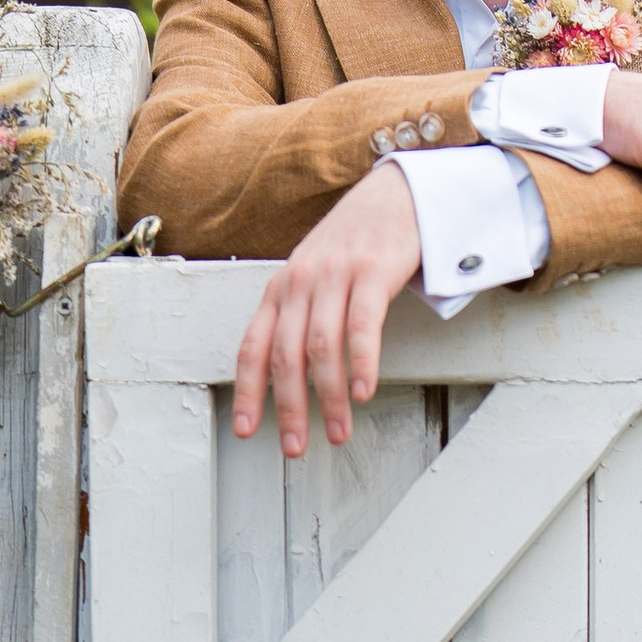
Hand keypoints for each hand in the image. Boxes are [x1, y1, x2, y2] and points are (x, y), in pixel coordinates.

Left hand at [231, 162, 425, 456]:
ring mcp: (335, 276)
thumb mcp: (315, 276)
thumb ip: (300, 316)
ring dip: (327, 398)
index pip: (252, 347)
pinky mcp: (372, 272)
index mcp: (281, 289)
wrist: (396, 193)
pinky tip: (362, 392)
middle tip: (295, 447)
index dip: (248, 392)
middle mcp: (300, 283)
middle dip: (287, 408)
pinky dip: (360, 363)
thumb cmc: (356, 242)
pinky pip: (361, 326)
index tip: (246, 431)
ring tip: (337, 433)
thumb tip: (292, 373)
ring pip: (321, 348)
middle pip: (284, 356)